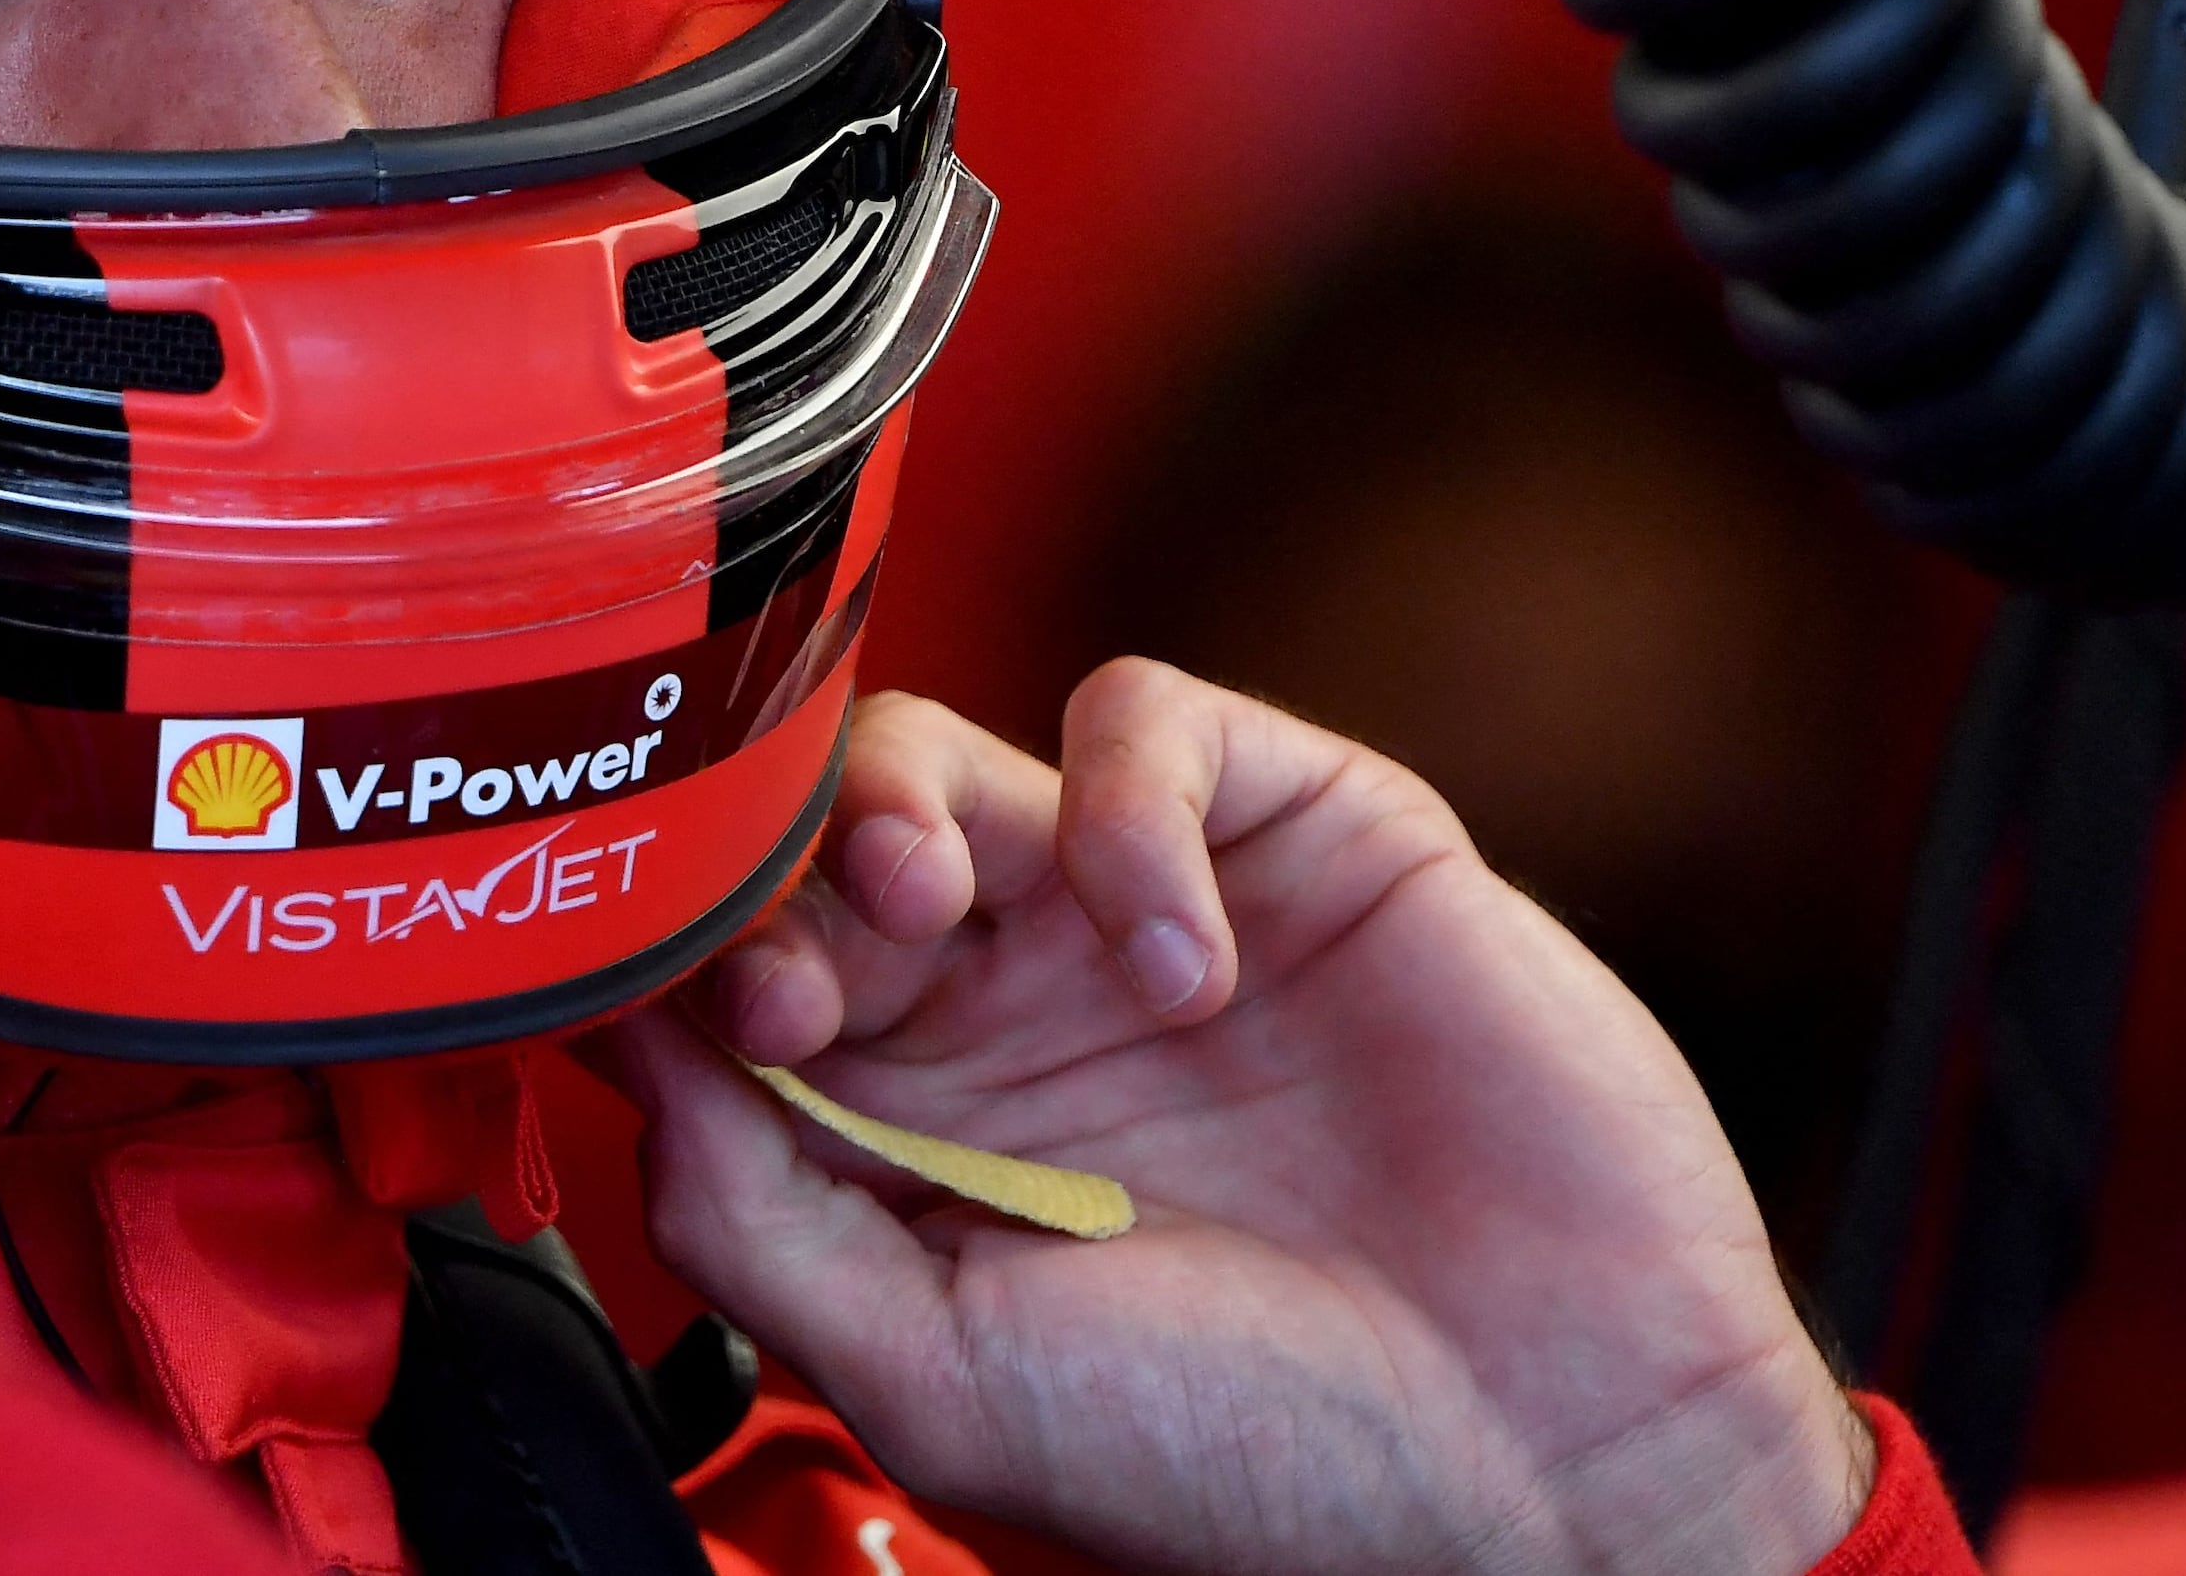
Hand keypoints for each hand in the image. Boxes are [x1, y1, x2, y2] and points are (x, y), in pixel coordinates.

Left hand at [623, 661, 1867, 1575]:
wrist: (1558, 1468)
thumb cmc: (1264, 1465)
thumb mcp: (944, 1378)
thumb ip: (755, 1214)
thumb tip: (627, 1046)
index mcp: (909, 1139)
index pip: (726, 974)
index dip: (683, 962)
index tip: (714, 1021)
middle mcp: (1005, 1013)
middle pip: (798, 846)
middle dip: (768, 881)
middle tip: (814, 986)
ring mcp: (1139, 916)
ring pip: (934, 751)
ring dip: (890, 802)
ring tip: (942, 912)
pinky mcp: (1295, 844)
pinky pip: (1148, 717)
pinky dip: (1131, 802)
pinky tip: (1183, 963)